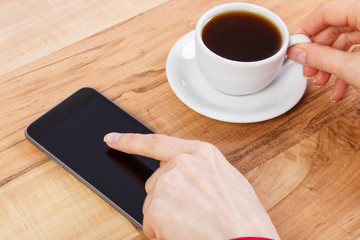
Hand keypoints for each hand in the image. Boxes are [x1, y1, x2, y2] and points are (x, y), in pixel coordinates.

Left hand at [104, 133, 279, 239]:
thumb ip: (202, 171)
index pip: (156, 142)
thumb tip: (185, 173)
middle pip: (157, 181)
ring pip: (153, 203)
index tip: (113, 139)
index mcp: (201, 154)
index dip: (130, 141)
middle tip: (192, 215)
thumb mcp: (230, 183)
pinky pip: (150, 223)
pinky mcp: (157, 207)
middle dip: (167, 198)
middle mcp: (182, 164)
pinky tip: (183, 234)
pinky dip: (162, 232)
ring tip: (193, 226)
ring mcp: (168, 183)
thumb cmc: (245, 223)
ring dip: (166, 217)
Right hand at [287, 0, 359, 100]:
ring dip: (329, 65)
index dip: (305, 30)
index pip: (326, 12)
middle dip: (317, 52)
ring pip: (346, 43)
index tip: (293, 45)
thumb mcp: (353, 68)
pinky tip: (339, 88)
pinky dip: (346, 69)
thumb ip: (321, 58)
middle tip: (305, 68)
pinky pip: (358, 53)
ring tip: (320, 81)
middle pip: (335, 28)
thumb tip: (298, 52)